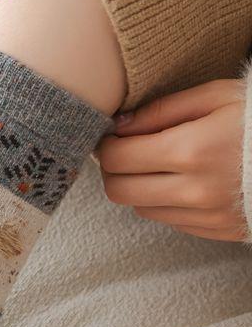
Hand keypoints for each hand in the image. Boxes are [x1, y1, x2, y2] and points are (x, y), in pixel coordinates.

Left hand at [97, 80, 246, 241]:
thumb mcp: (216, 96)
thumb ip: (161, 110)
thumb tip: (118, 125)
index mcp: (190, 150)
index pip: (117, 158)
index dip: (105, 145)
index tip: (112, 135)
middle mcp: (194, 190)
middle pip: (119, 191)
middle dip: (114, 169)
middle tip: (126, 150)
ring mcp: (208, 215)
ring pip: (141, 209)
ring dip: (139, 188)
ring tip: (158, 164)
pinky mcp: (220, 230)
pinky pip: (171, 221)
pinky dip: (165, 203)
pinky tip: (183, 181)